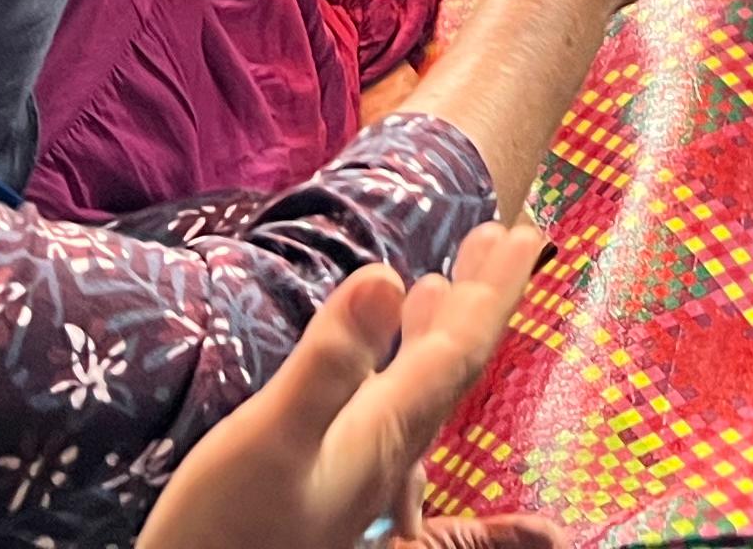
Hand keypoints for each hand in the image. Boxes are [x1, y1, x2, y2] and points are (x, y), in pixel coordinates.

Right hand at [135, 227, 554, 548]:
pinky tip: (374, 370)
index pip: (460, 351)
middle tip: (505, 239)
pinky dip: (394, 377)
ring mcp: (359, 474)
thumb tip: (388, 276)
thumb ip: (330, 365)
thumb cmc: (226, 533)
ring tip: (442, 286)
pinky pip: (386, 418)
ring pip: (419, 391)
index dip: (494, 290)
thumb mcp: (271, 442)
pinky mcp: (327, 484)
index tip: (526, 233)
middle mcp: (386, 453)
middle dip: (479, 300)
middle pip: (453, 366)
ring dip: (438, 331)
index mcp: (386, 434)